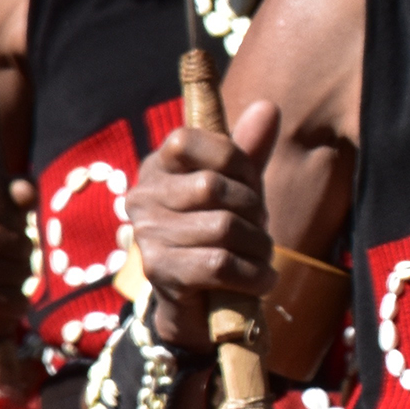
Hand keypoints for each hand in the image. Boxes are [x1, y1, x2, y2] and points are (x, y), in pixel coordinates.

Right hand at [128, 99, 279, 348]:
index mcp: (158, 166)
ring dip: (258, 245)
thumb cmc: (221, 233)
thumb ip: (249, 149)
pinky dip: (253, 274)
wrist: (204, 303)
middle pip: (214, 186)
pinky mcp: (160, 272)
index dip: (234, 161)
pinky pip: (220, 263)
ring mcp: (147, 235)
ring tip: (259, 256)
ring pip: (223, 227)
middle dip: (253, 209)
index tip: (249, 184)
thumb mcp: (240, 187)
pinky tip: (259, 279)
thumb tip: (267, 106)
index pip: (190, 139)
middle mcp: (142, 196)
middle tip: (259, 228)